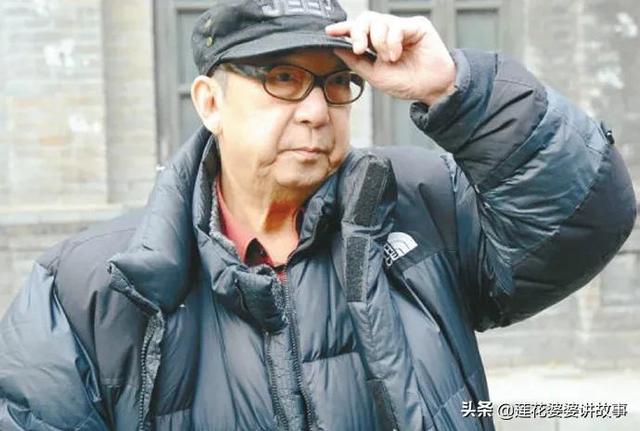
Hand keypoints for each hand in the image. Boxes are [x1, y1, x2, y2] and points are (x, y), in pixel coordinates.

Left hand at [325, 12, 455, 105]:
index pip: (357, 31)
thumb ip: (356, 62)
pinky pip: (396, 26)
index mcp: (376, 44)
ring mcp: (402, 27)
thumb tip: (337, 49)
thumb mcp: (375, 75)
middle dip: (358, 33)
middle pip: (365, 19)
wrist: (430, 89)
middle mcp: (388, 32)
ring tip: (390, 59)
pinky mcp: (416, 25)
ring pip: (379, 21)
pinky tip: (397, 54)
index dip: (343, 29)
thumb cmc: (407, 82)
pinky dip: (392, 42)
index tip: (330, 32)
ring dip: (379, 42)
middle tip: (360, 49)